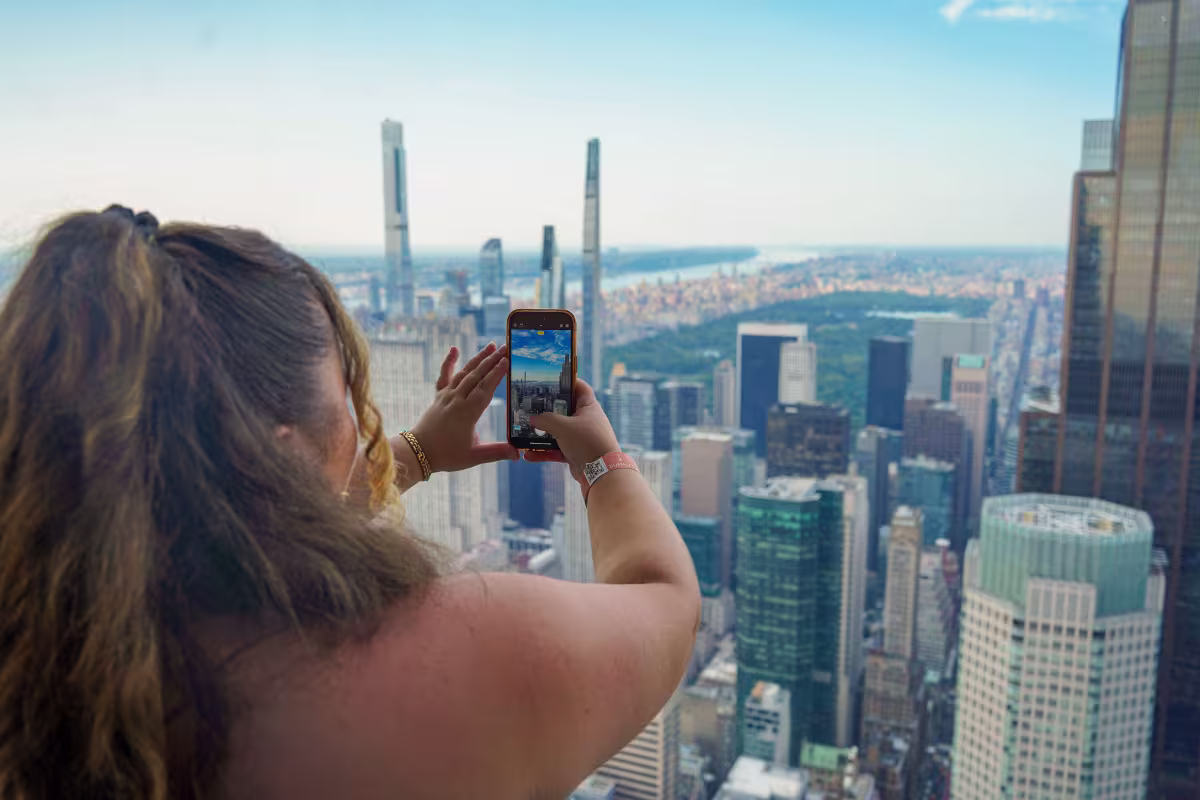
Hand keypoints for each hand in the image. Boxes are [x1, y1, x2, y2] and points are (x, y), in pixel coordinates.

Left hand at [407, 342, 518, 474]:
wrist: (418, 452)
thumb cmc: (446, 455)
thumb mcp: (474, 456)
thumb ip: (496, 452)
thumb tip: (518, 453)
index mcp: (467, 412)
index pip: (485, 388)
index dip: (497, 374)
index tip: (506, 360)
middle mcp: (457, 399)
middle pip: (477, 376)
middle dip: (492, 360)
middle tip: (505, 347)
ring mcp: (446, 395)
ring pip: (464, 372)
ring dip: (478, 358)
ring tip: (491, 346)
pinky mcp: (438, 396)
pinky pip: (444, 375)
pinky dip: (449, 362)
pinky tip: (454, 349)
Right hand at [525, 379, 618, 473]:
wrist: (602, 473)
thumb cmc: (587, 442)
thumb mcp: (563, 426)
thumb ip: (546, 420)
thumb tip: (532, 418)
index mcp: (588, 407)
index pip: (580, 388)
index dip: (568, 381)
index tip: (552, 379)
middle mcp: (585, 420)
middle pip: (564, 410)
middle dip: (547, 410)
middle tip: (531, 405)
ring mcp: (580, 437)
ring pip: (557, 432)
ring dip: (542, 434)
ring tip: (525, 432)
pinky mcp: (575, 453)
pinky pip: (556, 450)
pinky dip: (543, 452)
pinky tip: (528, 454)